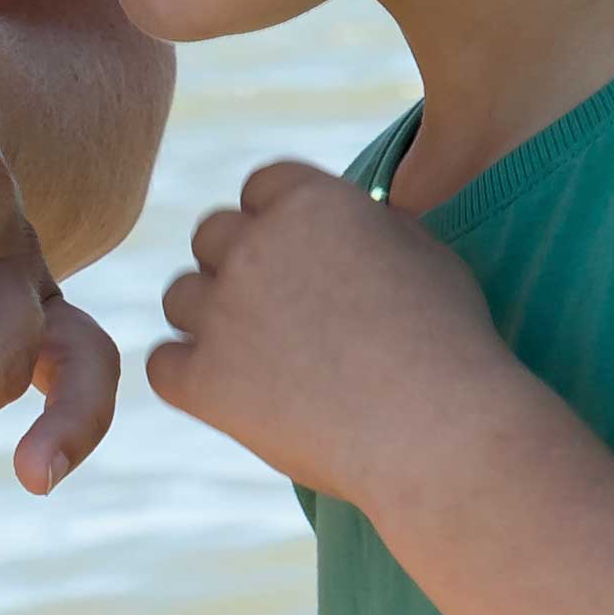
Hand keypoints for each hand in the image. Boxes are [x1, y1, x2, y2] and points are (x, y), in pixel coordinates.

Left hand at [142, 157, 513, 510]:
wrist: (439, 427)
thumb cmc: (449, 342)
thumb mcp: (421, 251)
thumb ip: (364, 226)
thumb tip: (341, 224)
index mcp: (309, 200)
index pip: (260, 187)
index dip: (278, 221)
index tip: (304, 259)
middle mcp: (254, 243)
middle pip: (211, 236)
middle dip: (239, 266)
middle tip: (281, 314)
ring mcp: (222, 312)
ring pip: (180, 298)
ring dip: (211, 320)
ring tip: (262, 360)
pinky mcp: (203, 380)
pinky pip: (164, 365)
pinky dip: (190, 378)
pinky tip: (233, 396)